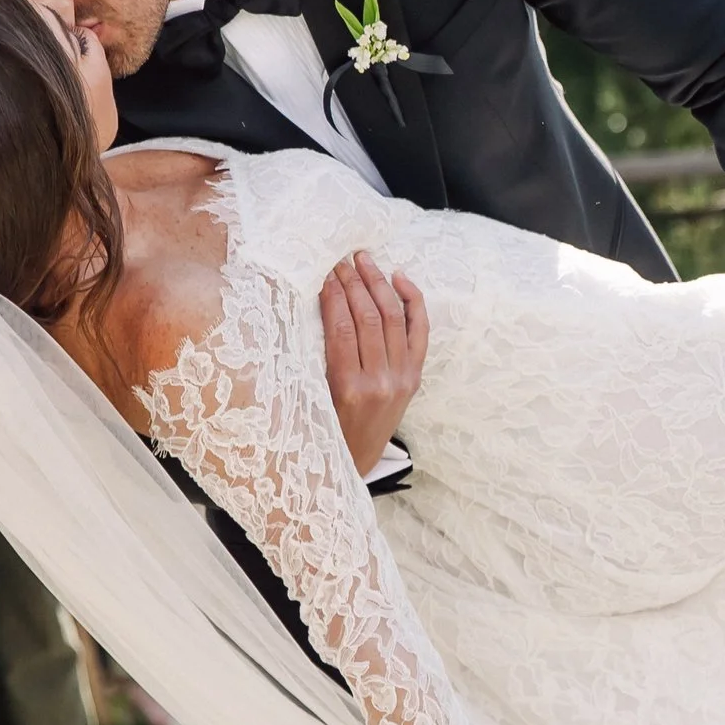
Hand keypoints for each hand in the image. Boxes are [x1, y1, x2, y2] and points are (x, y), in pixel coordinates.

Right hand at [320, 251, 427, 474]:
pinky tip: (399, 278)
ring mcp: (402, 378)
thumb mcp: (311, 400)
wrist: (354, 465)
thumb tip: (305, 307)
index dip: (332, 294)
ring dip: (378, 284)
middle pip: (369, 317)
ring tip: (364, 260)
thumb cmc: (323, 430)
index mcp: (348, 389)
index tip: (323, 272)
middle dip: (354, 282)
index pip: (341, 328)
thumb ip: (311, 360)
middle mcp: (380, 382)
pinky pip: (419, 331)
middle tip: (341, 260)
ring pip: (393, 318)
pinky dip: (412, 301)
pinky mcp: (414, 377)